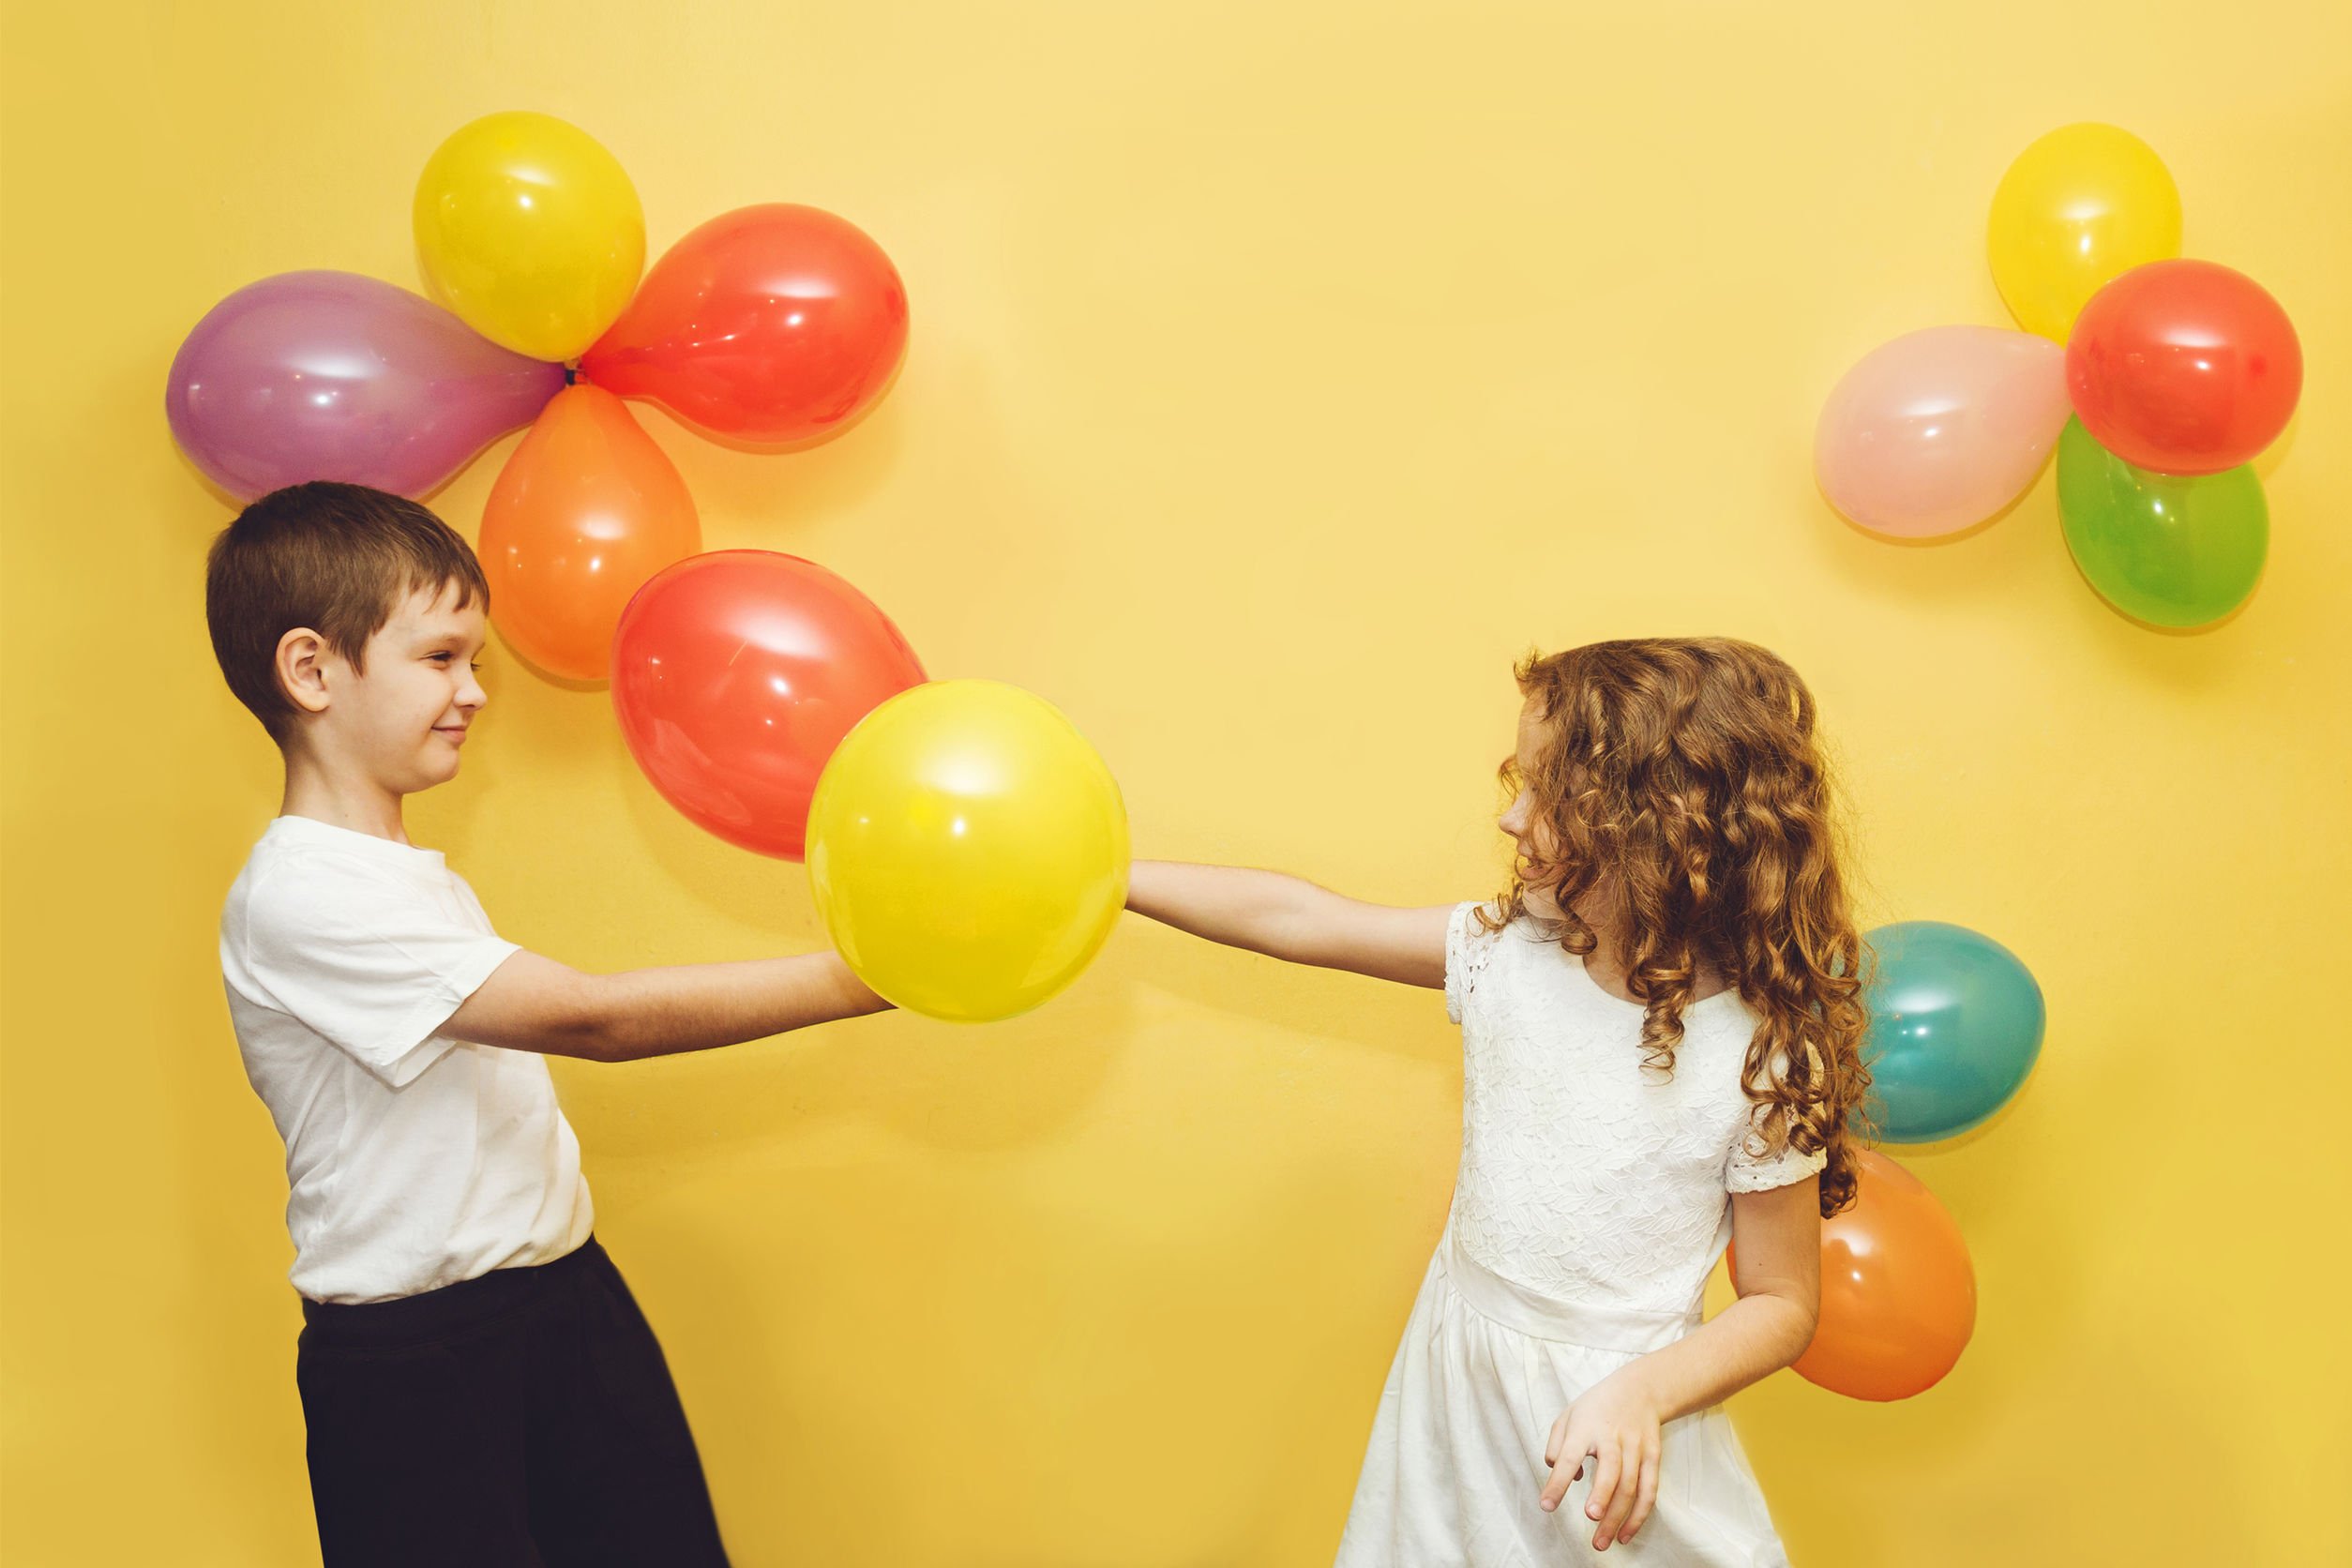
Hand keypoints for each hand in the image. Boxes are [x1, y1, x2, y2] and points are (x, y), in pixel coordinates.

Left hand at [1539, 1368, 1663, 1551]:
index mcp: (1584, 1428)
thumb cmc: (1596, 1407)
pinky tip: (1625, 1535)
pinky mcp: (1653, 1458)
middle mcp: (1611, 1438)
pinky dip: (1639, 1516)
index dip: (1558, 1482)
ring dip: (1618, 1516)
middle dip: (1602, 1495)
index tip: (1547, 1505)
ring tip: (1602, 1542)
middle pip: (1610, 1470)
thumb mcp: (1567, 1416)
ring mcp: (1636, 1448)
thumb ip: (1556, 1446)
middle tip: (1590, 1518)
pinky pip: (1648, 1491)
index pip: (1568, 1456)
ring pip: (1630, 1486)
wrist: (1640, 1389)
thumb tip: (1567, 1477)